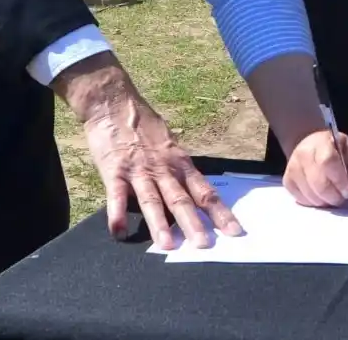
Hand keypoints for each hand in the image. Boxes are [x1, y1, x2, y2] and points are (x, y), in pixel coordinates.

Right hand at [53, 53, 242, 249]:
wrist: (113, 102)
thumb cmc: (143, 125)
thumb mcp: (169, 144)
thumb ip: (177, 169)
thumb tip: (192, 194)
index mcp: (178, 163)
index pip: (203, 191)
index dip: (219, 212)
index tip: (234, 231)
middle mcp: (162, 168)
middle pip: (180, 199)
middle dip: (193, 223)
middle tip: (205, 245)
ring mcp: (138, 170)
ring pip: (151, 199)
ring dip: (158, 223)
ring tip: (167, 244)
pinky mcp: (113, 171)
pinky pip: (115, 196)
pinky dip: (117, 214)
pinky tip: (119, 231)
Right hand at [283, 129, 347, 207]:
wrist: (310, 144)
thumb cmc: (334, 149)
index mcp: (321, 143)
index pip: (328, 163)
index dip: (340, 182)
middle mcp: (302, 154)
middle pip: (319, 184)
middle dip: (335, 197)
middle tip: (342, 198)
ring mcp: (292, 168)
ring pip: (311, 196)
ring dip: (326, 202)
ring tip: (333, 196)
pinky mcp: (287, 181)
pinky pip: (302, 200)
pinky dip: (315, 203)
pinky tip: (320, 195)